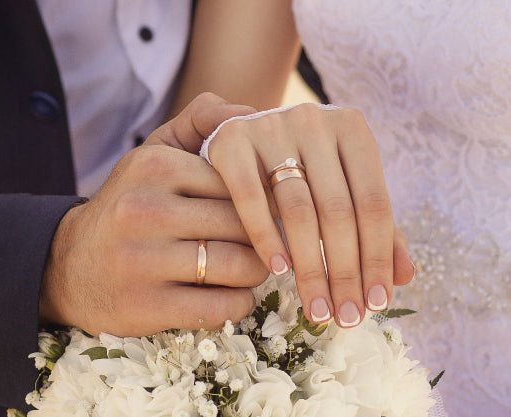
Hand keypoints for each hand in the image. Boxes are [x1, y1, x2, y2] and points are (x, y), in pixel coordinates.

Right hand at [40, 94, 264, 336]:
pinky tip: (230, 294)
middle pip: (243, 224)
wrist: (68, 264)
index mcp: (154, 167)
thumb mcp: (153, 153)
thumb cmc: (129, 204)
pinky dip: (239, 303)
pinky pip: (222, 307)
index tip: (267, 212)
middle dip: (264, 237)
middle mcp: (145, 210)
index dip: (262, 200)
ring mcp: (142, 261)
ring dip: (256, 272)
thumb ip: (200, 122)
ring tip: (250, 268)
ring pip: (239, 266)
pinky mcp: (145, 306)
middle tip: (267, 244)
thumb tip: (251, 113)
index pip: (239, 182)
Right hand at [198, 104, 414, 327]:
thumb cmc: (300, 165)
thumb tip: (404, 277)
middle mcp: (314, 121)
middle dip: (346, 272)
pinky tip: (278, 271)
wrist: (242, 130)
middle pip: (338, 211)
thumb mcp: (340, 185)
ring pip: (298, 210)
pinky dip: (266, 237)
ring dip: (310, 268)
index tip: (377, 304)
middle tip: (346, 317)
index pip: (374, 203)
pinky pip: (251, 198)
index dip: (378, 257)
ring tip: (318, 308)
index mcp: (351, 128)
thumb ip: (372, 224)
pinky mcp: (232, 140)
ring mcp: (270, 127)